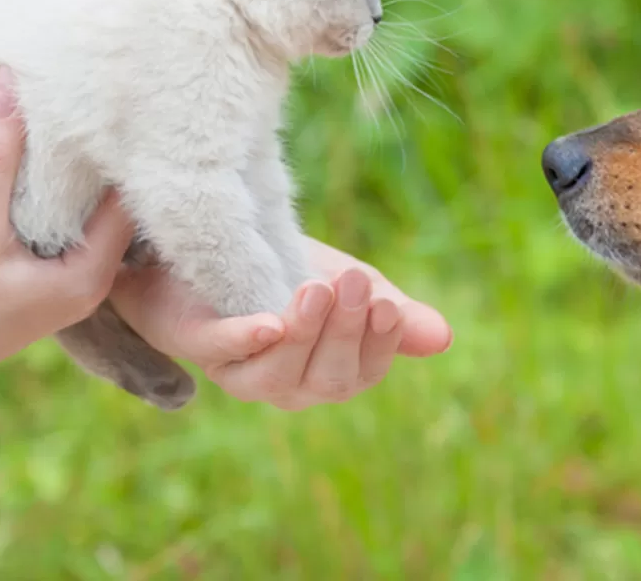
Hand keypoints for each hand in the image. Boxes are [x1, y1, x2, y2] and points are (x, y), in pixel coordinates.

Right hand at [0, 68, 135, 389]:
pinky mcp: (36, 276)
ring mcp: (63, 280)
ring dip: (74, 172)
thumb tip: (11, 84)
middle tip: (102, 99)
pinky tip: (46, 157)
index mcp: (91, 276)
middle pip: (109, 202)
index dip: (123, 150)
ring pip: (83, 211)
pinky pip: (59, 222)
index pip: (129, 198)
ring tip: (77, 116)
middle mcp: (89, 280)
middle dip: (100, 155)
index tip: (122, 102)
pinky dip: (54, 191)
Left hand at [110, 239, 451, 409]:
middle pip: (327, 380)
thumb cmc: (286, 276)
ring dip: (302, 335)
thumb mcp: (350, 288)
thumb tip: (444, 338)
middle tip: (353, 283)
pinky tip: (268, 325)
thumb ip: (392, 314)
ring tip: (317, 288)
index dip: (379, 344)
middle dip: (344, 332)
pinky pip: (220, 352)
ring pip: (277, 377)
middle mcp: (288, 385)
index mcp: (331, 372)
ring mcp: (239, 370)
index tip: (386, 304)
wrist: (209, 254)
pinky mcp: (196, 342)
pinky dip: (245, 341)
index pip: (365, 372)